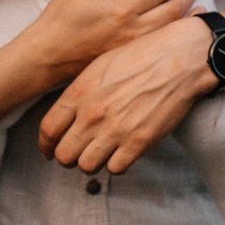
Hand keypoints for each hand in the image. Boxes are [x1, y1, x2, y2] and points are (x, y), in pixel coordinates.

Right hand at [14, 0, 199, 82]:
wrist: (47, 57)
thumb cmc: (61, 20)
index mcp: (123, 10)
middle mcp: (134, 30)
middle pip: (172, 10)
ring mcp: (134, 47)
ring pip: (170, 28)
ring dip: (188, 12)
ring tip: (198, 0)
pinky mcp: (131, 58)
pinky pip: (161, 41)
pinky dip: (176, 30)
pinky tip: (182, 25)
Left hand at [40, 13, 217, 173]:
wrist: (179, 57)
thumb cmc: (142, 56)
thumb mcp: (101, 65)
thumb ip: (80, 92)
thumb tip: (68, 116)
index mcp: (80, 91)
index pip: (48, 130)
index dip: (46, 145)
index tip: (49, 150)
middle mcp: (93, 113)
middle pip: (64, 154)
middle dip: (68, 157)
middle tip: (77, 154)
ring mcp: (116, 129)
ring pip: (87, 166)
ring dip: (92, 162)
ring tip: (101, 153)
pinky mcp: (139, 141)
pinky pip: (116, 168)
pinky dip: (116, 163)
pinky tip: (122, 152)